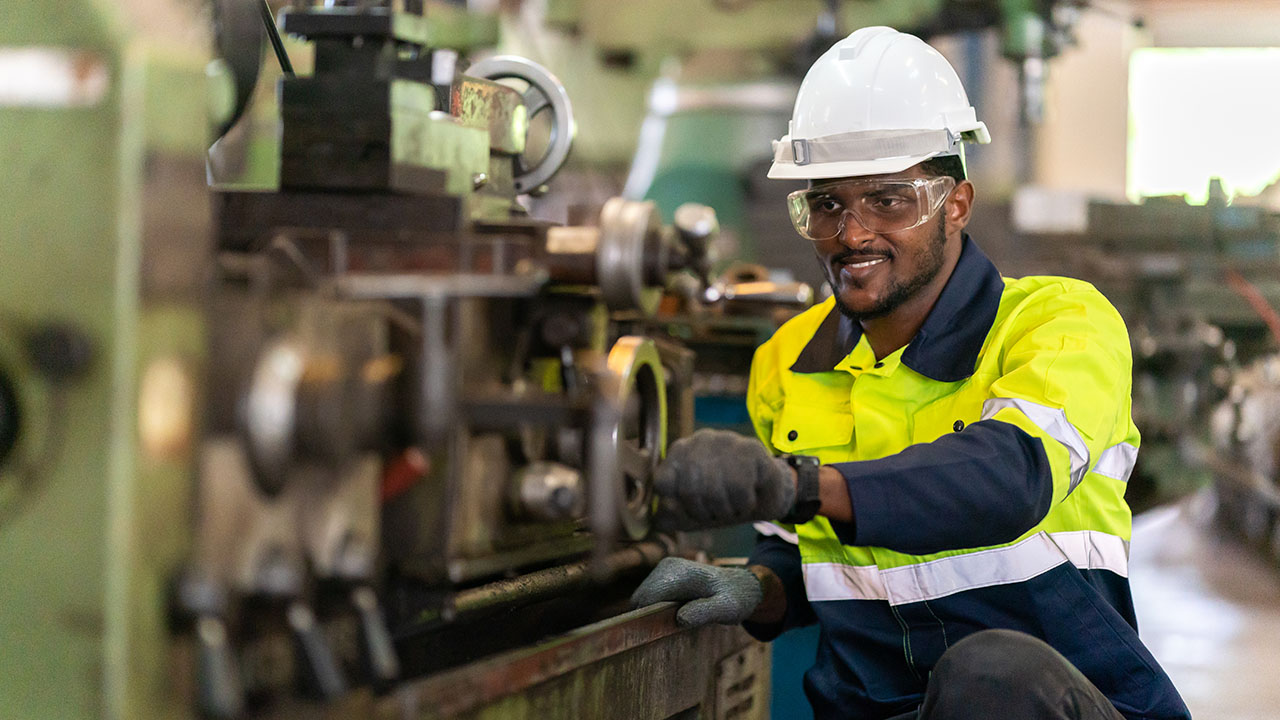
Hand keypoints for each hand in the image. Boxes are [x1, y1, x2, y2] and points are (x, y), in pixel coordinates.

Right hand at [630, 557, 763, 626]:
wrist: (740, 585)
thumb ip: (705, 612)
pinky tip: (675, 614)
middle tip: (671, 630)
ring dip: (652, 613)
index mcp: (679, 573)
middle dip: (649, 617)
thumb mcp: (727, 609)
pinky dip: (655, 608)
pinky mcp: (664, 575)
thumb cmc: (735, 598)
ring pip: (642, 598)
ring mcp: (664, 569)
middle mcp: (667, 567)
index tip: (658, 633)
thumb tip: (680, 619)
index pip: (647, 598)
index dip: (647, 617)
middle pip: (640, 598)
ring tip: (677, 621)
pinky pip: (649, 596)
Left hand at [654, 428, 794, 530]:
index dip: (678, 508)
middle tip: (719, 514)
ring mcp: (724, 440)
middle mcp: (698, 441)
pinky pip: (739, 488)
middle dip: (705, 513)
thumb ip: (669, 517)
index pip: (663, 484)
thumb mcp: (692, 514)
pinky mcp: (750, 448)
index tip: (695, 514)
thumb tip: (656, 521)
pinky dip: (744, 505)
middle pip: (688, 490)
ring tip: (734, 506)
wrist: (767, 495)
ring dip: (726, 510)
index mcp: (679, 453)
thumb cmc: (724, 501)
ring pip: (713, 490)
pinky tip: (749, 498)